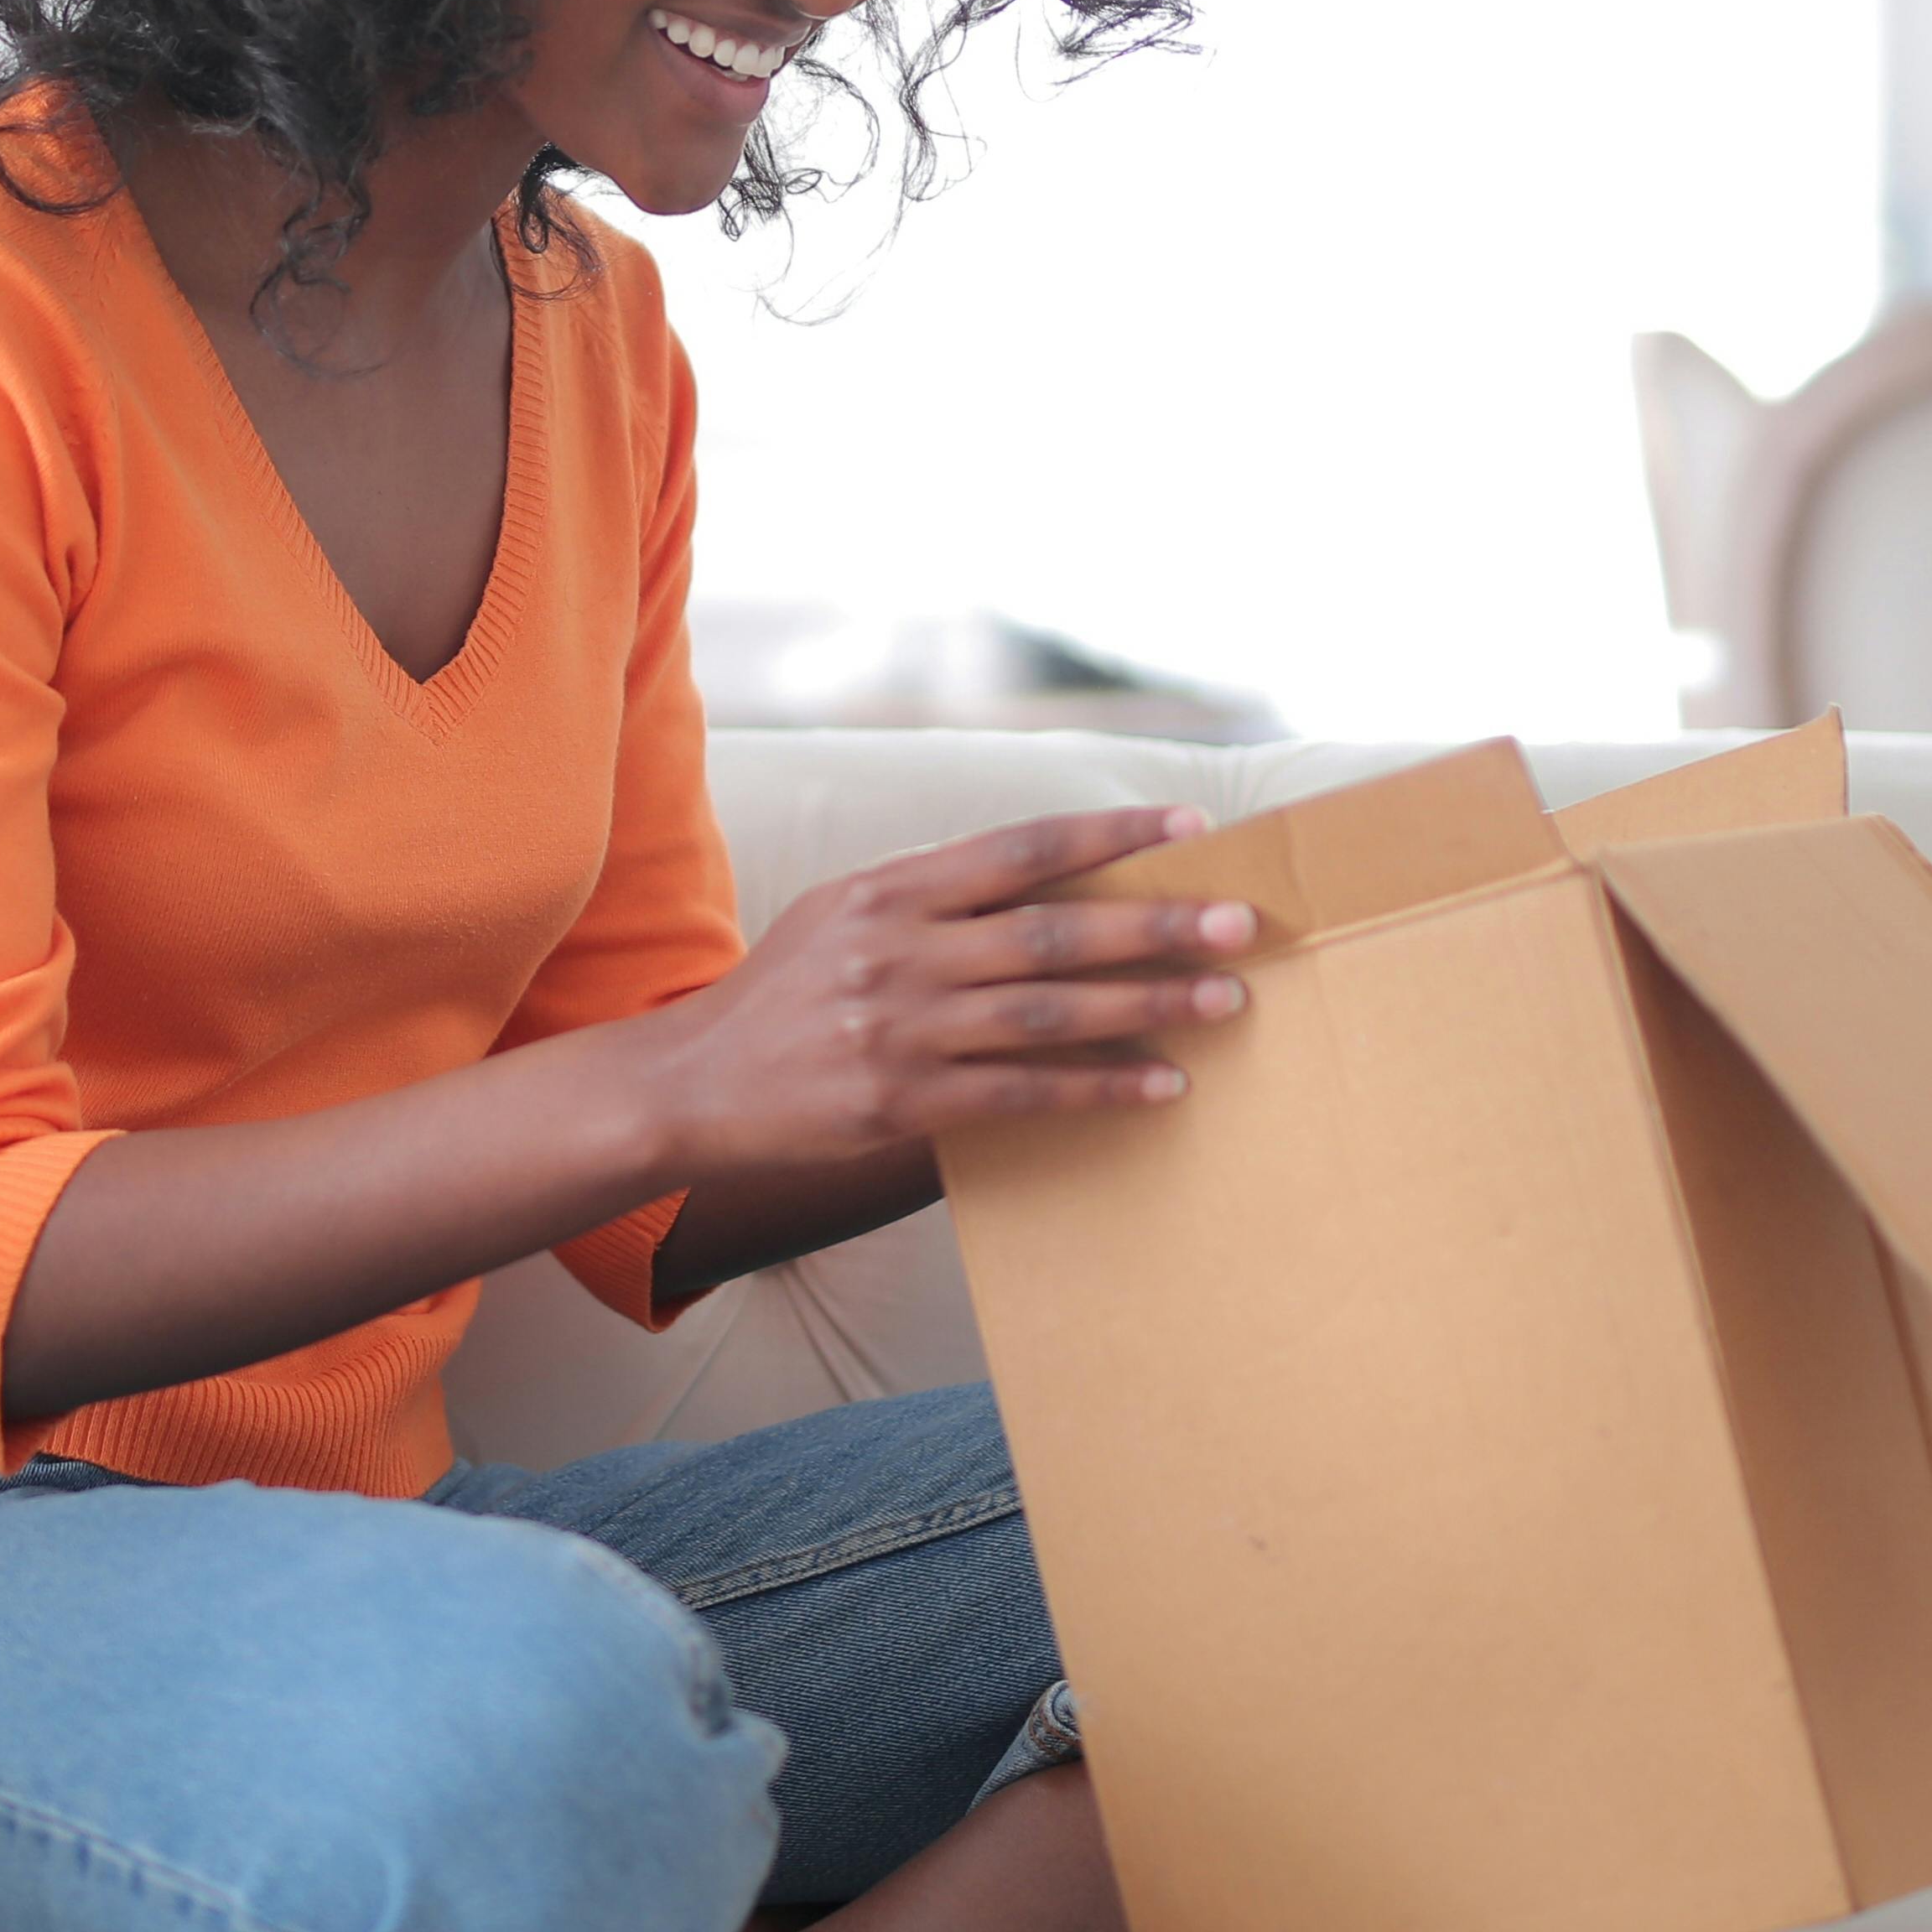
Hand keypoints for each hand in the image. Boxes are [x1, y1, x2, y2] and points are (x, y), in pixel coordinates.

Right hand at [627, 804, 1258, 1180]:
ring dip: (1146, 1004)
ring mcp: (898, 1028)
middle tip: (1240, 921)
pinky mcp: (899, 1101)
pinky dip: (1097, 1085)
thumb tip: (1041, 877)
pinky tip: (1159, 1081)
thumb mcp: (843, 915)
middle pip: (1050, 929)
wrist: (691, 1083)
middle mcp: (897, 950)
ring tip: (1224, 1000)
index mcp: (890, 890)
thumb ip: (932, 896)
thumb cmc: (783, 994)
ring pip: (1048, 1010)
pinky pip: (1020, 1092)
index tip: (1190, 830)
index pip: (1020, 848)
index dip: (1109, 836)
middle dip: (1154, 923)